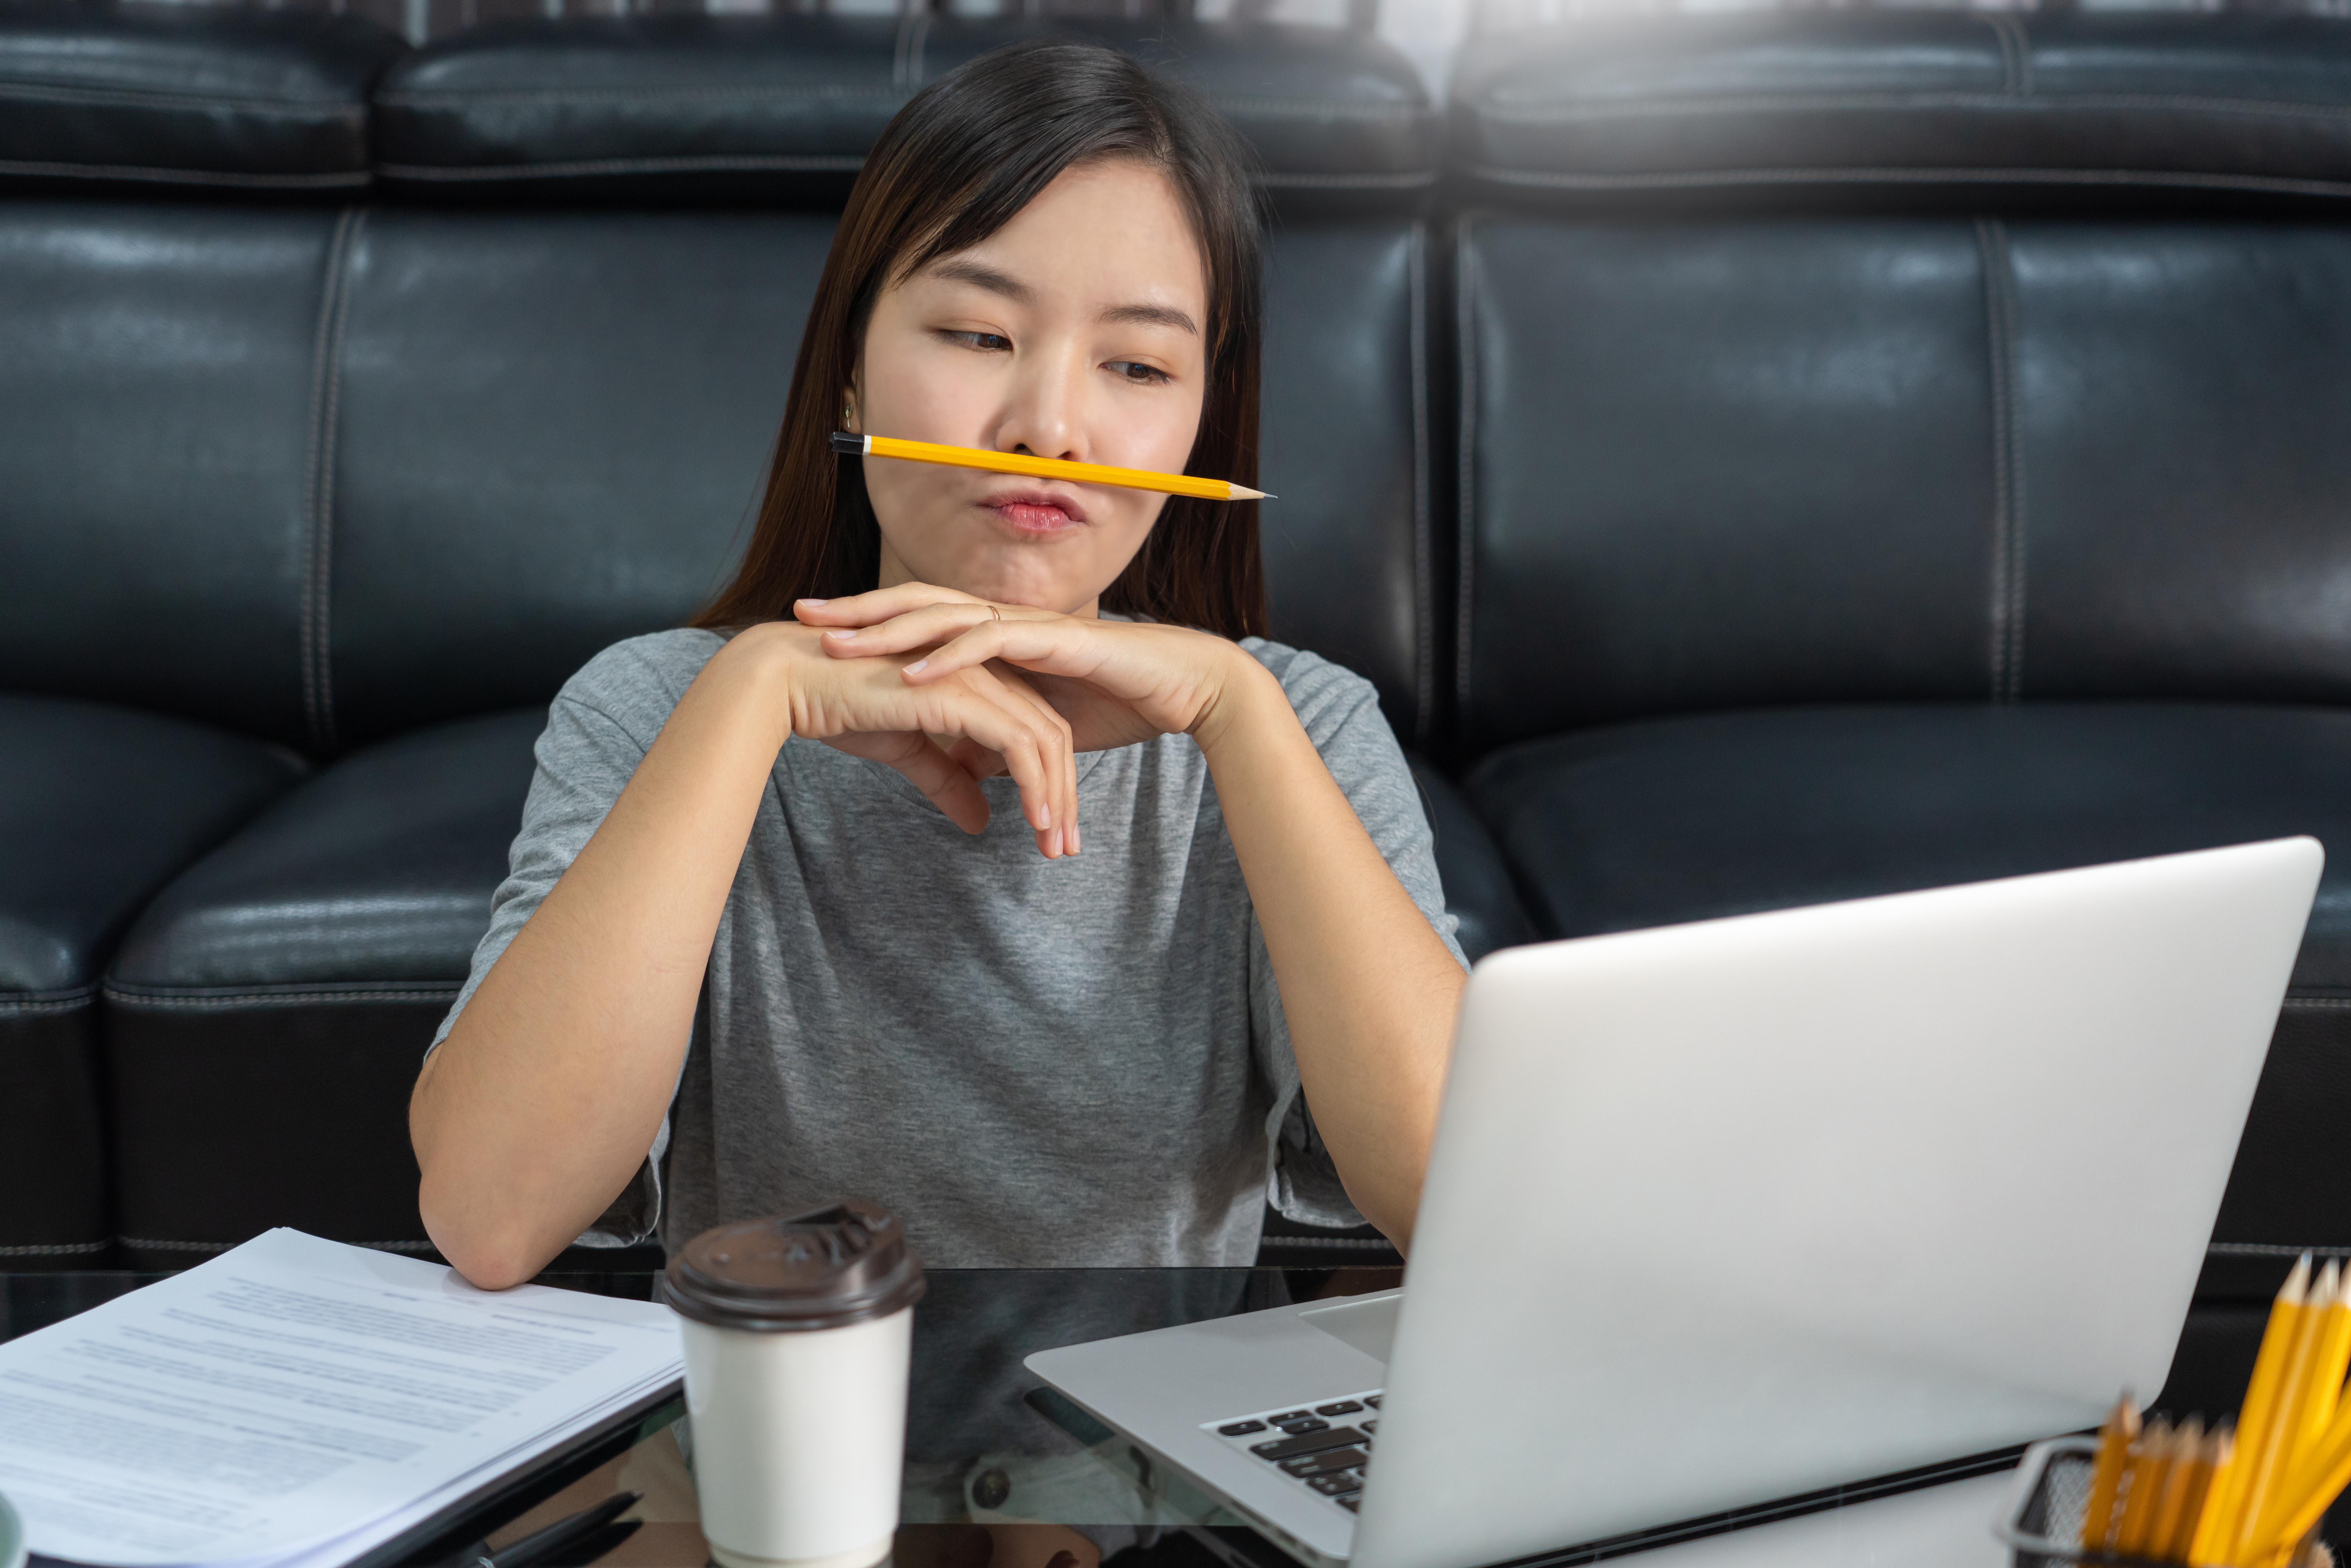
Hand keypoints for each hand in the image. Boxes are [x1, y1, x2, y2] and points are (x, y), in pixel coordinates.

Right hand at [735, 619, 1077, 856]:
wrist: (790, 682)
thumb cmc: (839, 706)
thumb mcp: (907, 752)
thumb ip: (948, 779)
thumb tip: (981, 821)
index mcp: (973, 678)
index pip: (1032, 728)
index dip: (1049, 780)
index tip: (1050, 831)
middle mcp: (982, 671)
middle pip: (1051, 733)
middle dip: (1065, 794)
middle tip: (1066, 846)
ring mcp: (973, 678)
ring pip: (1045, 739)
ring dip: (1056, 796)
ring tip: (1056, 844)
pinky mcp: (959, 695)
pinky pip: (1019, 743)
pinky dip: (1035, 783)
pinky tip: (1037, 820)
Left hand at [795, 584, 1244, 759]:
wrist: (1182, 690)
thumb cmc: (1117, 702)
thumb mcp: (1038, 727)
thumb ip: (995, 738)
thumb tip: (956, 766)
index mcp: (1000, 632)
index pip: (923, 618)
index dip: (871, 620)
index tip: (818, 628)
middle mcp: (1008, 619)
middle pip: (919, 604)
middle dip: (859, 610)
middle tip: (804, 615)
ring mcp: (1031, 625)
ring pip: (946, 615)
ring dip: (888, 628)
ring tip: (840, 641)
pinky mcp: (1055, 640)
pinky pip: (991, 642)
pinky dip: (948, 656)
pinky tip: (911, 669)